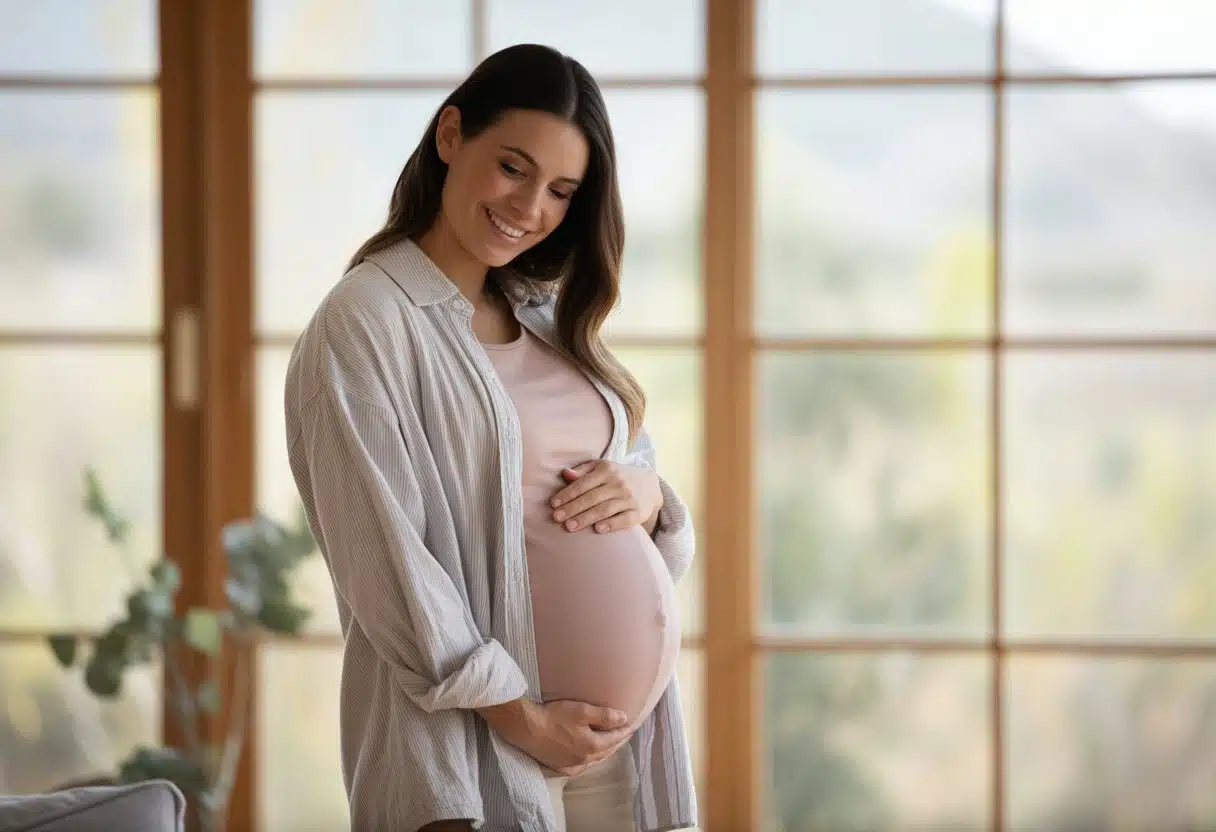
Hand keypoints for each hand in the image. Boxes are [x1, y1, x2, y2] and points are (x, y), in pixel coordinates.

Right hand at [476, 698, 632, 775]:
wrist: (525, 728)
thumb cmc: (554, 716)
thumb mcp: (582, 711)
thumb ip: (605, 716)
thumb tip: (624, 719)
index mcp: (592, 746)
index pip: (615, 738)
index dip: (625, 731)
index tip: (633, 725)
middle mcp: (584, 760)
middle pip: (607, 751)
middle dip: (617, 742)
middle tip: (624, 733)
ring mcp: (571, 765)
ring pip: (595, 759)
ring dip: (604, 751)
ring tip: (610, 743)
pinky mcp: (559, 767)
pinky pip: (581, 765)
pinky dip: (589, 759)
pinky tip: (588, 755)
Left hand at [549, 461, 661, 534]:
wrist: (649, 484)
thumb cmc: (617, 476)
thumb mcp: (602, 468)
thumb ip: (582, 471)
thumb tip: (565, 474)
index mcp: (607, 470)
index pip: (583, 483)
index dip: (567, 494)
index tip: (554, 504)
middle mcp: (618, 483)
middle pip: (592, 497)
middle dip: (573, 508)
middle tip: (557, 518)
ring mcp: (629, 498)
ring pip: (605, 509)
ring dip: (586, 518)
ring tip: (570, 527)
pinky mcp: (639, 512)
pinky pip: (625, 519)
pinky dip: (612, 524)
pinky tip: (598, 529)